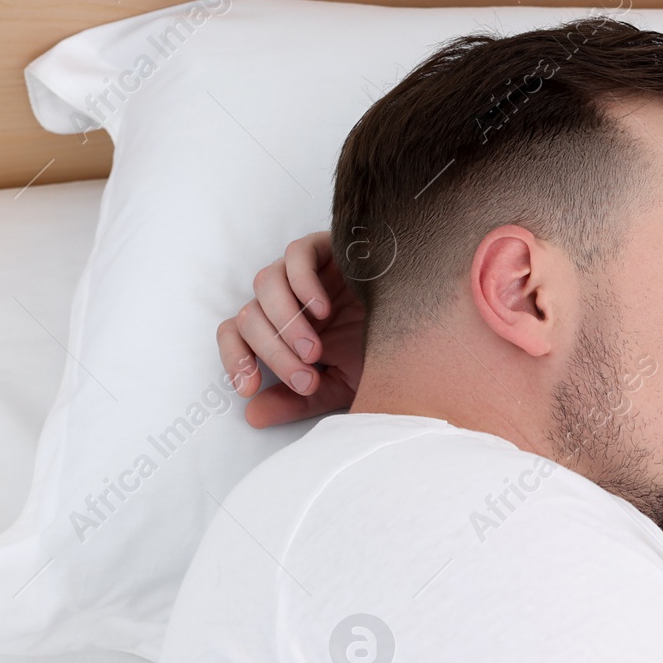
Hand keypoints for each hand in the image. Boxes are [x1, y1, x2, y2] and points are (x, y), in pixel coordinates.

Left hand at [216, 231, 362, 427]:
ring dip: (285, 323)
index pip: (237, 335)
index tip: (250, 388)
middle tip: (307, 377)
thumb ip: (297, 401)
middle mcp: (287, 300)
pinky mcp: (327, 248)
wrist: (426, 331)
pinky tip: (323, 310)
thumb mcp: (338, 387)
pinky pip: (296, 255)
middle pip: (249, 316)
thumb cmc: (381, 355)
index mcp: (282, 330)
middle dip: (273, 353)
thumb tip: (253, 415)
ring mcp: (305, 273)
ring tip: (314, 351)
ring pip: (264, 284)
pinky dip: (301, 283)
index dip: (236, 359)